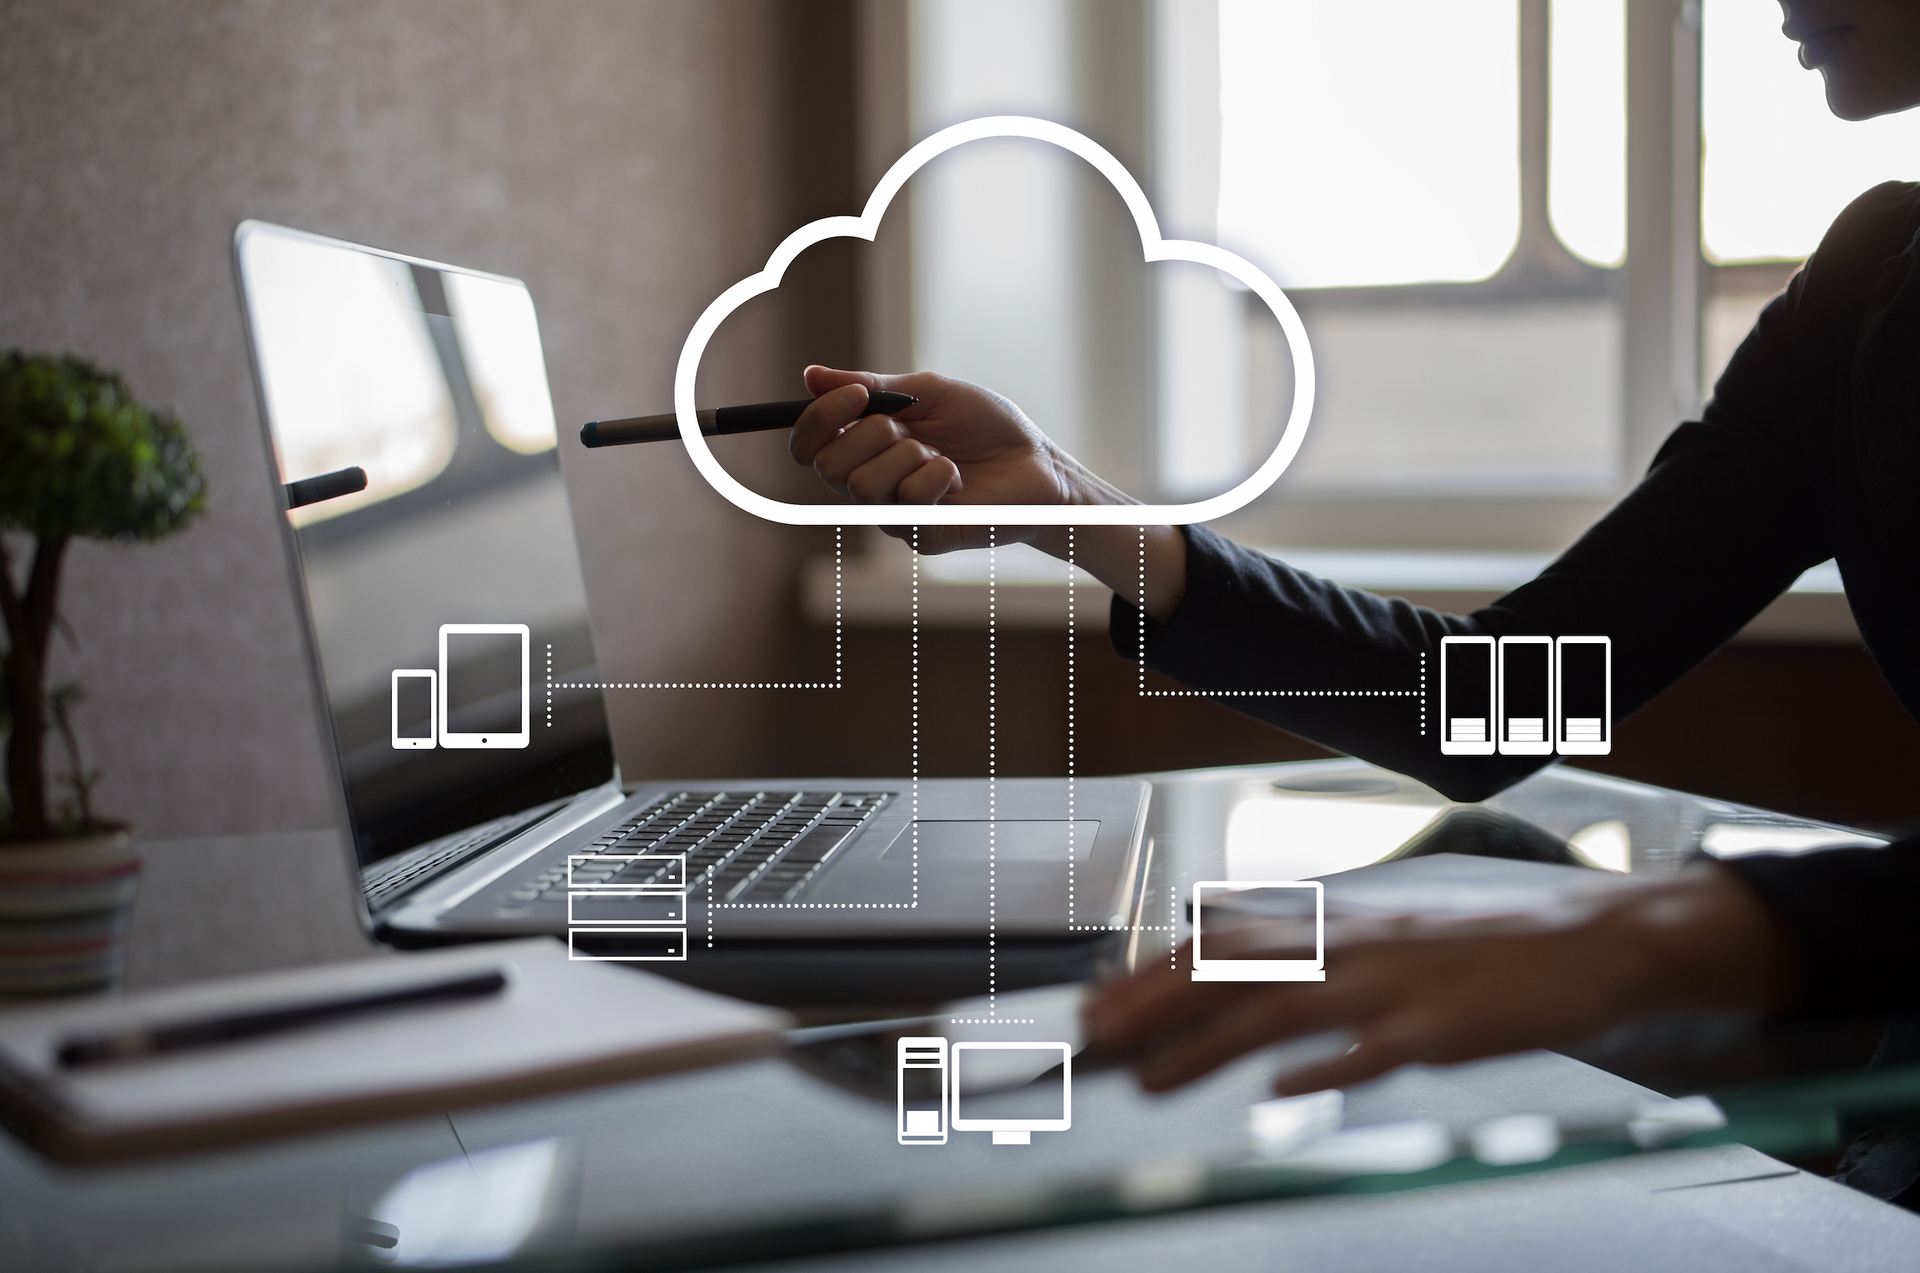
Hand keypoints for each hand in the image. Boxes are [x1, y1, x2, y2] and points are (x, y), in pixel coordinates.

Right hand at [789, 365, 1085, 554]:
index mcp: (864, 450)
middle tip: (911, 428)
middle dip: (871, 434)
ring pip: (864, 486)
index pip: (808, 446)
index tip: (857, 395)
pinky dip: (935, 477)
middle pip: (828, 467)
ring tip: (940, 455)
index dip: (818, 420)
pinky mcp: (924, 537)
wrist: (1038, 463)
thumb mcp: (927, 393)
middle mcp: (871, 485)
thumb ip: (871, 386)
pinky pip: (907, 503)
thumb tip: (811, 375)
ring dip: (908, 455)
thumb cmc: (987, 428)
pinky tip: (957, 479)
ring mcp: (895, 515)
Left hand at [1081, 865, 1800, 1095]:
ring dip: (1210, 1045)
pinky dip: (1329, 1068)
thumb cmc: (1487, 954)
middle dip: (1155, 1005)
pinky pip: (1380, 1050)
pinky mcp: (1448, 1029)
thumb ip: (1319, 965)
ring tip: (1152, 1080)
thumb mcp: (1389, 946)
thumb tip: (1246, 992)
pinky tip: (1286, 1091)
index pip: (1225, 942)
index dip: (1155, 972)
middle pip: (1236, 971)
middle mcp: (1356, 946)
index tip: (1100, 1001)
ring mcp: (1400, 986)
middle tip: (1095, 1037)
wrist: (1597, 944)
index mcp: (1340, 928)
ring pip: (1286, 1008)